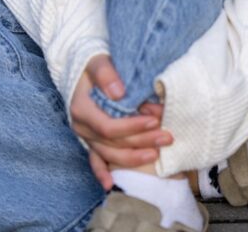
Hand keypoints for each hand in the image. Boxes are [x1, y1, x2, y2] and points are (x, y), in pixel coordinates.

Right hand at [69, 54, 172, 190]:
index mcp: (82, 109)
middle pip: (113, 143)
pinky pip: (95, 160)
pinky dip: (102, 173)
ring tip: (156, 154)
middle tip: (166, 136)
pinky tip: (110, 185)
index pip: (109, 127)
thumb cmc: (93, 63)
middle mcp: (82, 127)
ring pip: (109, 154)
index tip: (154, 121)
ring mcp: (86, 136)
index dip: (132, 127)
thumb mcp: (97, 61)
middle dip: (141, 141)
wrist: (82, 67)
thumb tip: (119, 93)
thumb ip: (106, 74)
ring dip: (133, 157)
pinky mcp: (91, 140)